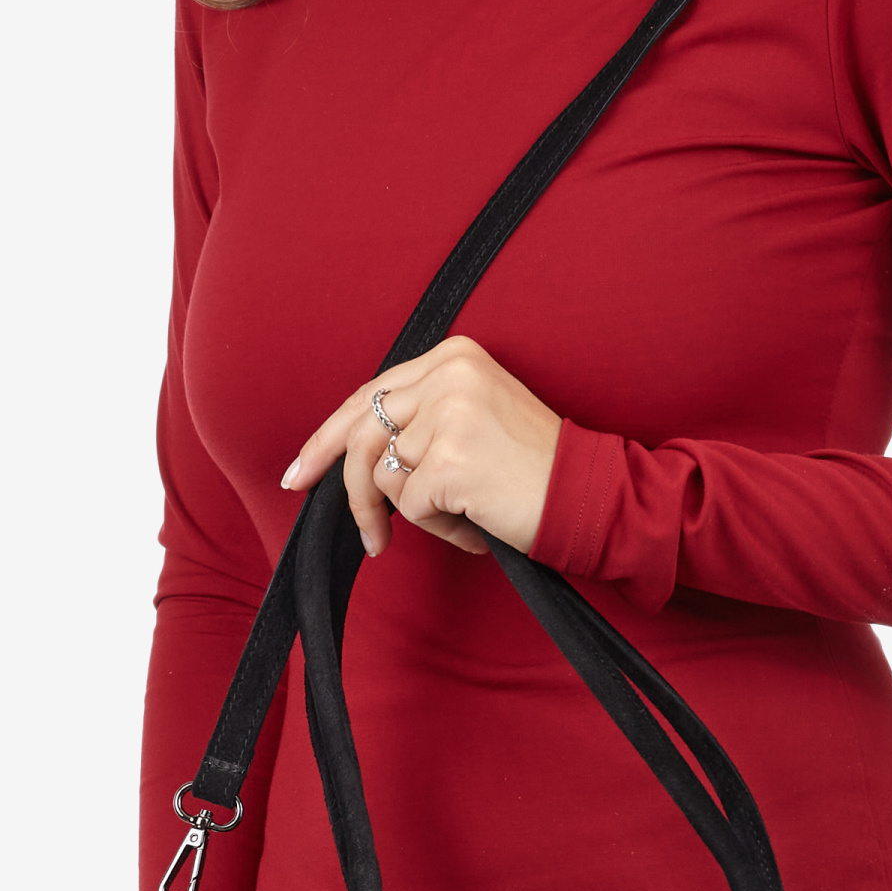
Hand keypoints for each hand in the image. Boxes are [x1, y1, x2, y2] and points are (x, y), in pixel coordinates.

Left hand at [280, 337, 562, 558]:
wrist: (590, 495)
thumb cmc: (536, 469)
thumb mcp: (475, 418)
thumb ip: (420, 419)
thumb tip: (351, 454)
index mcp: (453, 356)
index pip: (370, 394)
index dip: (329, 436)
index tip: (301, 470)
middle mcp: (447, 374)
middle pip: (362, 434)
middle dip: (347, 489)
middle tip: (363, 535)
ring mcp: (447, 414)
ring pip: (385, 476)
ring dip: (418, 513)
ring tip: (463, 517)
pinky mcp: (449, 459)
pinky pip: (411, 507)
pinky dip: (441, 528)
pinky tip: (478, 524)